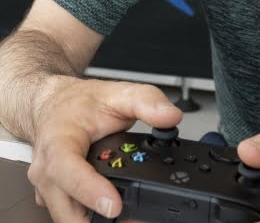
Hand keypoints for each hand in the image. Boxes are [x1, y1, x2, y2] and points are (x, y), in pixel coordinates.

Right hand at [27, 75, 181, 221]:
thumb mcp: (118, 93)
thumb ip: (147, 102)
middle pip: (65, 208)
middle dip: (95, 220)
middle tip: (131, 219)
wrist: (57, 106)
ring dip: (93, 222)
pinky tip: (114, 213)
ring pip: (66, 218)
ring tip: (128, 217)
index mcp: (58, 143)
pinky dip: (91, 218)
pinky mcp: (54, 198)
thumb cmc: (81, 103)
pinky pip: (70, 215)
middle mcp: (47, 171)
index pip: (68, 172)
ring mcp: (47, 189)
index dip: (90, 191)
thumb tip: (170, 117)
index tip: (114, 205)